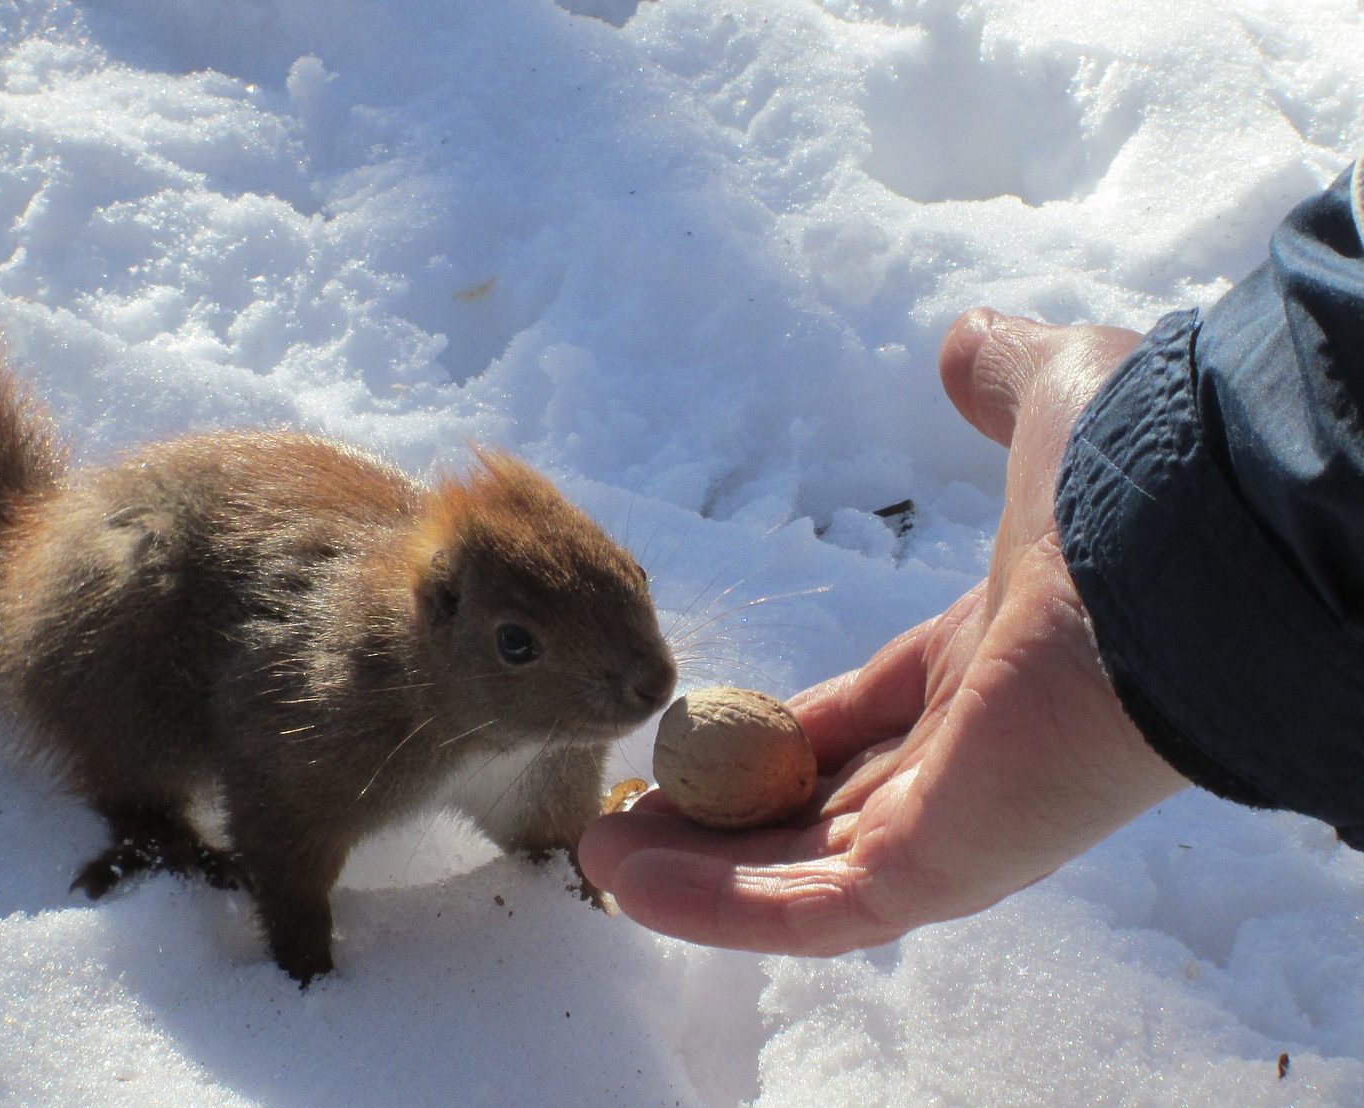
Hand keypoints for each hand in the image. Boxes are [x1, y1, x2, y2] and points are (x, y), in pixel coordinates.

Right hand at [579, 310, 1189, 954]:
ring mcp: (961, 825)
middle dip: (719, 819)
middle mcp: (975, 759)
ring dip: (699, 874)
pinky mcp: (945, 869)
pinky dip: (720, 906)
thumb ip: (997, 377)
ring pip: (806, 873)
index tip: (694, 733)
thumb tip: (960, 345)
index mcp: (989, 667)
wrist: (1189, 551)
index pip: (865, 722)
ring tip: (597, 859)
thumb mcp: (1047, 401)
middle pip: (825, 811)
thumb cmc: (1130, 478)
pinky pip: (815, 910)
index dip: (776, 734)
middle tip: (623, 813)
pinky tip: (627, 883)